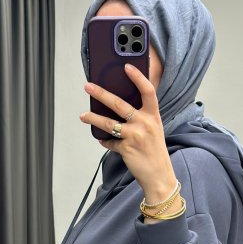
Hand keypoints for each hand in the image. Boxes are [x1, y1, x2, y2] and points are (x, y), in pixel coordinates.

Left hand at [80, 65, 176, 201]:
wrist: (159, 176)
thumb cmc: (155, 152)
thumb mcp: (153, 130)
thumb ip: (141, 118)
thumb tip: (118, 108)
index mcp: (154, 116)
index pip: (148, 91)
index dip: (138, 77)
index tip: (126, 66)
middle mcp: (145, 123)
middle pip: (119, 103)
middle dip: (101, 93)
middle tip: (88, 86)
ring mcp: (135, 136)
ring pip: (108, 123)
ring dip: (93, 118)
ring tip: (83, 115)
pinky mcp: (126, 148)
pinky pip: (110, 142)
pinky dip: (105, 141)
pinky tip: (102, 140)